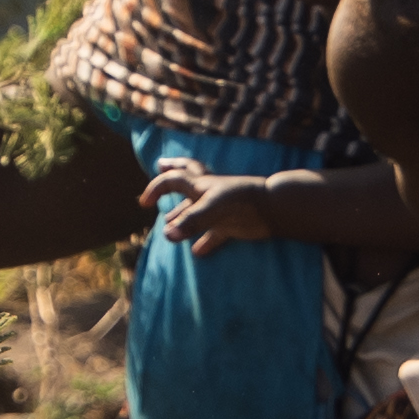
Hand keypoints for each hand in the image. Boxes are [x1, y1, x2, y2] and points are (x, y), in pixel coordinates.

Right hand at [156, 162, 315, 254]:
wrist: (274, 208)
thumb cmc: (243, 201)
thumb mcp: (213, 209)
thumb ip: (190, 222)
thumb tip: (167, 235)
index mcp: (201, 184)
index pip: (172, 180)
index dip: (156, 188)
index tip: (144, 203)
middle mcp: (208, 193)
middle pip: (186, 176)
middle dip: (172, 171)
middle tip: (160, 165)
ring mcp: (220, 209)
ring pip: (197, 209)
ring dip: (182, 214)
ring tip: (168, 222)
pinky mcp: (231, 224)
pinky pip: (214, 234)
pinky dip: (205, 243)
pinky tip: (197, 253)